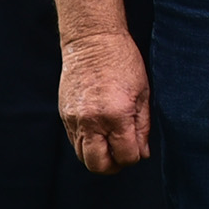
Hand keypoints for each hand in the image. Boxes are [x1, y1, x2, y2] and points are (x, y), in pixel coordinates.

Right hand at [59, 30, 151, 173]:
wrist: (93, 42)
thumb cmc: (124, 62)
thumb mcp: (143, 93)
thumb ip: (142, 126)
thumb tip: (143, 152)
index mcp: (117, 115)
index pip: (125, 156)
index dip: (134, 158)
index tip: (139, 150)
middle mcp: (92, 122)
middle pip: (98, 165)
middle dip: (113, 166)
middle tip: (124, 156)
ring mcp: (75, 120)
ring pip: (83, 157)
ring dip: (98, 157)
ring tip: (112, 145)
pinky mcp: (65, 116)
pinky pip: (74, 142)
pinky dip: (87, 145)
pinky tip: (100, 133)